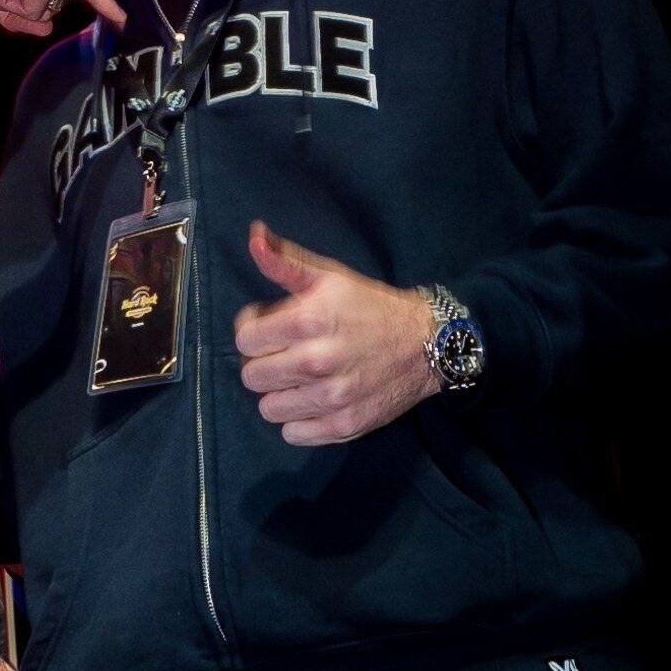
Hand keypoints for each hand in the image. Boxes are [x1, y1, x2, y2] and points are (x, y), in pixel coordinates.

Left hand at [234, 221, 440, 445]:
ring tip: (299, 379)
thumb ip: (284, 260)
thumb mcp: (328, 276)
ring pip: (268, 409)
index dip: (253, 331)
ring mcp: (331, 398)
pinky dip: (299, 421)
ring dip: (279, 395)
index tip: (270, 328)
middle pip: (251, 376)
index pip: (244, 340)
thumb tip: (253, 236)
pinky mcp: (344, 425)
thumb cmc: (370, 307)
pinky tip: (313, 400)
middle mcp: (317, 361)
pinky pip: (293, 434)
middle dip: (263, 363)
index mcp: (309, 320)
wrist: (426, 343)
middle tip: (285, 354)